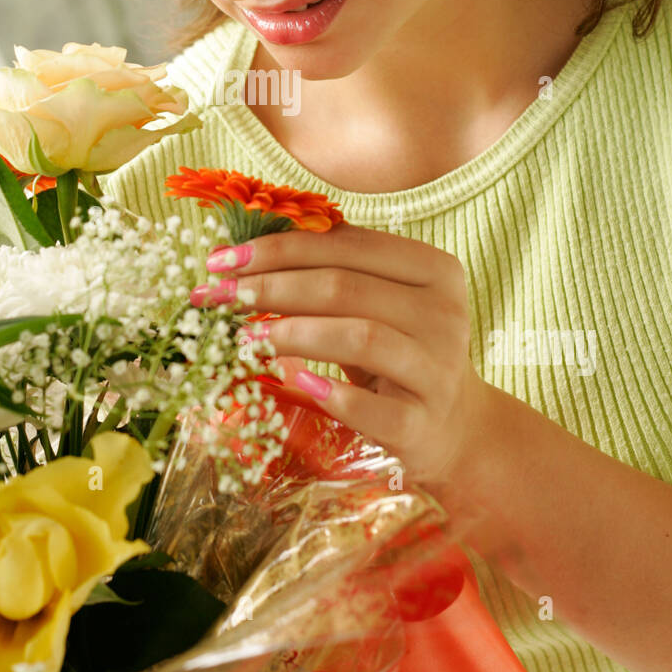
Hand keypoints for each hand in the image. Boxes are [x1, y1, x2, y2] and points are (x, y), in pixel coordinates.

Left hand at [194, 222, 490, 491]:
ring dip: (291, 332)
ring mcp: (438, 369)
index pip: (346, 245)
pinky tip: (291, 381)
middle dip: (270, 287)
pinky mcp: (424, 423)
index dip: (278, 247)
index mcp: (433, 268)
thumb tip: (247, 246)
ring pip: (359, 335)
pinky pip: (369, 406)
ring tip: (244, 337)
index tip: (221, 259)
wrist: (454, 427)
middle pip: (344, 286)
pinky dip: (327, 391)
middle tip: (217, 295)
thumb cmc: (399, 352)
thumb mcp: (378, 304)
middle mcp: (444, 312)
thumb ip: (334, 269)